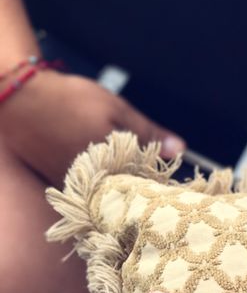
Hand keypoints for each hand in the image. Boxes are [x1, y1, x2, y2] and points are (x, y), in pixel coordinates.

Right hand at [0, 69, 184, 185]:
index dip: (157, 182)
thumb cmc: (72, 100)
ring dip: (116, 183)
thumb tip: (179, 149)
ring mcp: (71, 187)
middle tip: (149, 174)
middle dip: (137, 185)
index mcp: (109, 169)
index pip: (143, 188)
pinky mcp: (55, 181)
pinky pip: (84, 188)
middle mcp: (89, 185)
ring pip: (103, 192)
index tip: (169, 180)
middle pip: (123, 194)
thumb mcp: (117, 110)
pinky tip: (101, 166)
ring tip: (124, 169)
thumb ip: (148, 132)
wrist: (21, 98)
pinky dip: (96, 179)